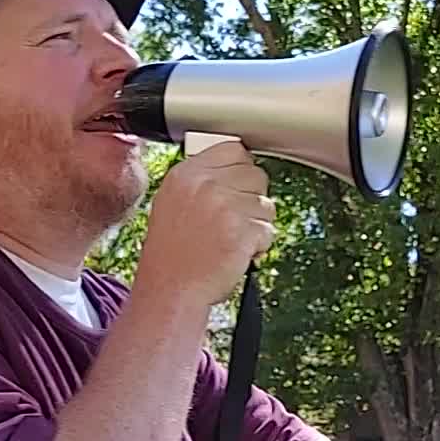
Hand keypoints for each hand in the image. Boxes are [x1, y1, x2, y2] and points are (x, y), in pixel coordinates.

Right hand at [137, 141, 275, 304]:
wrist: (171, 291)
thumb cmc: (172, 254)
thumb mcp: (171, 203)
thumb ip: (200, 182)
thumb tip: (236, 168)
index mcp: (186, 175)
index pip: (234, 149)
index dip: (242, 170)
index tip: (238, 187)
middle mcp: (206, 186)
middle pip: (256, 175)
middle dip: (252, 199)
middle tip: (234, 220)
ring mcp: (226, 208)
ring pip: (266, 204)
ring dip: (256, 225)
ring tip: (232, 240)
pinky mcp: (243, 231)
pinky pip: (268, 230)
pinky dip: (259, 245)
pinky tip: (238, 254)